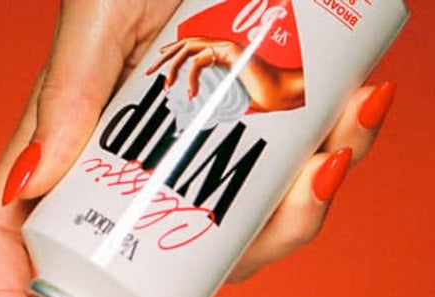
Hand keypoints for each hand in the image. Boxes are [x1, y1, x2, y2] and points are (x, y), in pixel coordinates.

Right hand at [0, 0, 396, 296]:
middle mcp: (119, 186)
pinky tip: (351, 122)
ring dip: (281, 228)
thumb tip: (34, 184)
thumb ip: (66, 92)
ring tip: (327, 144)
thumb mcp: (103, 13)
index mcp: (62, 157)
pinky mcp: (247, 167)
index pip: (13, 253)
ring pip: (218, 263)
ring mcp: (185, 185)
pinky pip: (280, 210)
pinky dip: (323, 181)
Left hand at [146, 37, 304, 110]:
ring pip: (188, 48)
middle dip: (164, 58)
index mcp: (221, 54)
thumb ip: (214, 101)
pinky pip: (201, 60)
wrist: (283, 94)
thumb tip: (197, 115)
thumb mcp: (230, 100)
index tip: (158, 68)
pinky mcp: (231, 52)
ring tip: (168, 87)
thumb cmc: (264, 97)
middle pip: (184, 43)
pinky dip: (191, 77)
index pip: (190, 48)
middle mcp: (222, 46)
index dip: (172, 54)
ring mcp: (227, 47)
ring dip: (173, 67)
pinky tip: (191, 94)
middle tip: (151, 74)